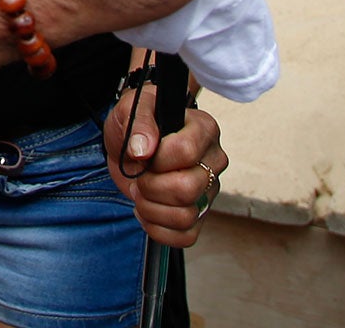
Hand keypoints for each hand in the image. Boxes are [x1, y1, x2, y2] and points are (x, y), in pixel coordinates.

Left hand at [104, 82, 226, 246]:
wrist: (130, 146)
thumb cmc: (134, 125)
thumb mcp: (129, 108)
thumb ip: (139, 122)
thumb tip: (144, 150)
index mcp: (204, 129)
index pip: (185, 152)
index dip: (156, 158)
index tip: (140, 152)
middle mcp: (214, 162)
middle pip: (187, 189)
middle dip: (149, 185)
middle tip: (138, 175)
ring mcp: (210, 192)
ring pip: (186, 216)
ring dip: (150, 207)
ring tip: (140, 191)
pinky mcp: (200, 215)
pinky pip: (185, 237)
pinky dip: (157, 229)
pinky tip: (146, 211)